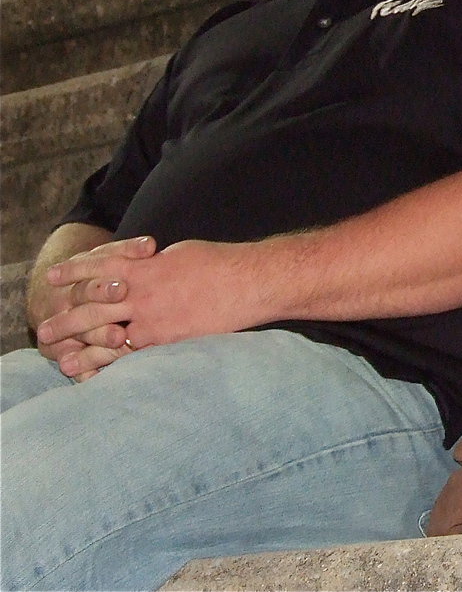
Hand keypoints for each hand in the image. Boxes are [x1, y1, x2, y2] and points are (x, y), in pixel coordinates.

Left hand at [37, 239, 263, 372]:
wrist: (250, 282)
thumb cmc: (221, 263)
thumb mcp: (179, 253)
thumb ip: (153, 265)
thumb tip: (141, 270)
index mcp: (144, 267)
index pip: (97, 268)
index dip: (72, 272)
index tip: (52, 279)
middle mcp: (142, 294)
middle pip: (92, 307)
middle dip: (65, 320)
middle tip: (44, 331)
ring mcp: (154, 320)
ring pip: (107, 336)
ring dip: (81, 350)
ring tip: (61, 361)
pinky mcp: (170, 341)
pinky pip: (135, 356)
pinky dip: (114, 365)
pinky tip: (100, 375)